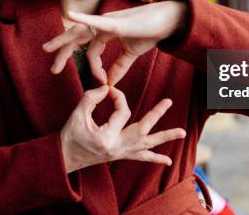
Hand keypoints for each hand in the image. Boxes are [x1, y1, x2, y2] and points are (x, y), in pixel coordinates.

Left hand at [43, 1, 187, 84]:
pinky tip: (70, 16)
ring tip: (47, 49)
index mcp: (106, 33)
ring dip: (62, 41)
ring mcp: (107, 21)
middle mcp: (102, 25)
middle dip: (63, 52)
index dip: (93, 68)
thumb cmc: (150, 33)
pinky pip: (96, 21)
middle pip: (77, 39)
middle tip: (53, 69)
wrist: (167, 22)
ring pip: (79, 31)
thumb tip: (109, 83)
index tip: (102, 82)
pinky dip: (82, 19)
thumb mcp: (131, 53)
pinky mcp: (115, 22)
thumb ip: (119, 67)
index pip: (91, 51)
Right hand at [60, 85, 186, 172]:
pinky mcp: (121, 156)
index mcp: (106, 137)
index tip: (109, 90)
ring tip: (183, 133)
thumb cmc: (70, 135)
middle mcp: (117, 147)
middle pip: (142, 129)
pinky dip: (155, 158)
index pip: (122, 111)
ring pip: (147, 145)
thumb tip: (107, 88)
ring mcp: (121, 154)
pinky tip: (168, 161)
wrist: (65, 158)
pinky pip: (141, 158)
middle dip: (156, 114)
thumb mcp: (77, 114)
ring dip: (165, 137)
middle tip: (168, 102)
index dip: (118, 97)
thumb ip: (91, 98)